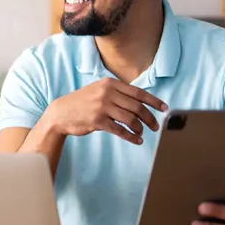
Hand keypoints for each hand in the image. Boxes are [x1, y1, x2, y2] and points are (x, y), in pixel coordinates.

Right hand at [43, 78, 167, 144]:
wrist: (60, 113)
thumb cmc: (81, 103)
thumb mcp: (98, 90)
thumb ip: (117, 93)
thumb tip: (140, 103)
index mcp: (110, 84)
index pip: (138, 92)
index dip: (154, 101)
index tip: (164, 109)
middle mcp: (107, 93)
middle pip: (137, 106)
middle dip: (150, 118)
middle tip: (155, 126)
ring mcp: (102, 107)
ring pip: (130, 119)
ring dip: (140, 128)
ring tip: (143, 133)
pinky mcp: (97, 121)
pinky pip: (120, 130)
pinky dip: (131, 137)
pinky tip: (136, 140)